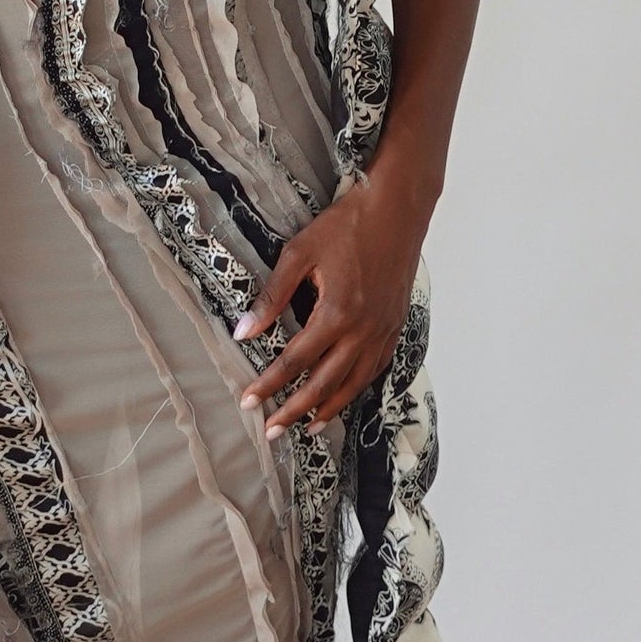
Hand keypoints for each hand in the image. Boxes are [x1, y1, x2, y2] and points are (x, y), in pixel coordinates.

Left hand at [234, 170, 431, 436]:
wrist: (397, 210)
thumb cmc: (346, 225)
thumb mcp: (299, 253)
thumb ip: (272, 296)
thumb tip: (243, 331)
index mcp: (336, 314)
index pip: (294, 362)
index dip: (269, 386)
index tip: (248, 403)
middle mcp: (363, 330)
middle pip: (323, 384)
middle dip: (294, 411)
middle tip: (271, 431)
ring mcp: (383, 331)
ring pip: (353, 384)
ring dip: (328, 408)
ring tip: (307, 427)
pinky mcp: (395, 326)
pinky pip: (375, 369)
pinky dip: (357, 388)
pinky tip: (343, 396)